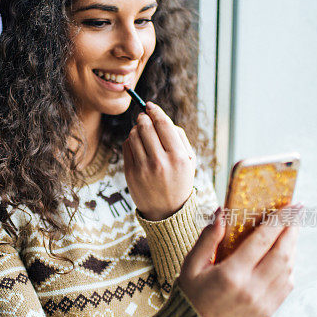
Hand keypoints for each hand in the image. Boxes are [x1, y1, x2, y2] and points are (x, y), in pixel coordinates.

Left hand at [122, 101, 195, 220]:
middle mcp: (161, 162)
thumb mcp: (189, 161)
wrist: (167, 211)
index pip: (163, 124)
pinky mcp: (131, 174)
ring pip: (133, 135)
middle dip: (143, 118)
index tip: (149, 105)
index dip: (155, 110)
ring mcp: (144, 169)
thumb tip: (159, 117)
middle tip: (144, 117)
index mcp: (179, 157)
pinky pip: (127, 147)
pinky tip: (137, 145)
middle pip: (146, 126)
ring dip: (136, 129)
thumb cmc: (180, 181)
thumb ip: (178, 137)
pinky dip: (130, 141)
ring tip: (142, 133)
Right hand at [177, 204, 301, 316]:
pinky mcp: (268, 310)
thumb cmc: (192, 294)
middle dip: (292, 229)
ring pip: (288, 268)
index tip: (290, 205)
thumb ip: (208, 239)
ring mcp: (262, 302)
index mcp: (231, 275)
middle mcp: (251, 289)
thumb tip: (222, 213)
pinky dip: (290, 266)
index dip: (279, 220)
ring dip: (292, 246)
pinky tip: (284, 254)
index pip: (262, 240)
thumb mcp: (191, 265)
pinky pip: (287, 284)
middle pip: (282, 253)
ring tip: (290, 230)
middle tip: (297, 212)